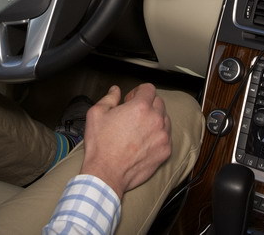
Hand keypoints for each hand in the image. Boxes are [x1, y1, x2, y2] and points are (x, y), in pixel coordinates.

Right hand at [79, 83, 172, 197]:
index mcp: (140, 107)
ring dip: (154, 119)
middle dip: (147, 104)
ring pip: (165, 119)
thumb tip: (116, 90)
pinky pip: (166, 136)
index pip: (149, 88)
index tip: (130, 101)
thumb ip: (109, 98)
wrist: (106, 174)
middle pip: (158, 102)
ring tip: (139, 129)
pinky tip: (144, 142)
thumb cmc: (101, 144)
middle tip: (133, 115)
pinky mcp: (165, 151)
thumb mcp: (96, 114)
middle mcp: (156, 119)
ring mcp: (163, 136)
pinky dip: (158, 136)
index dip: (138, 92)